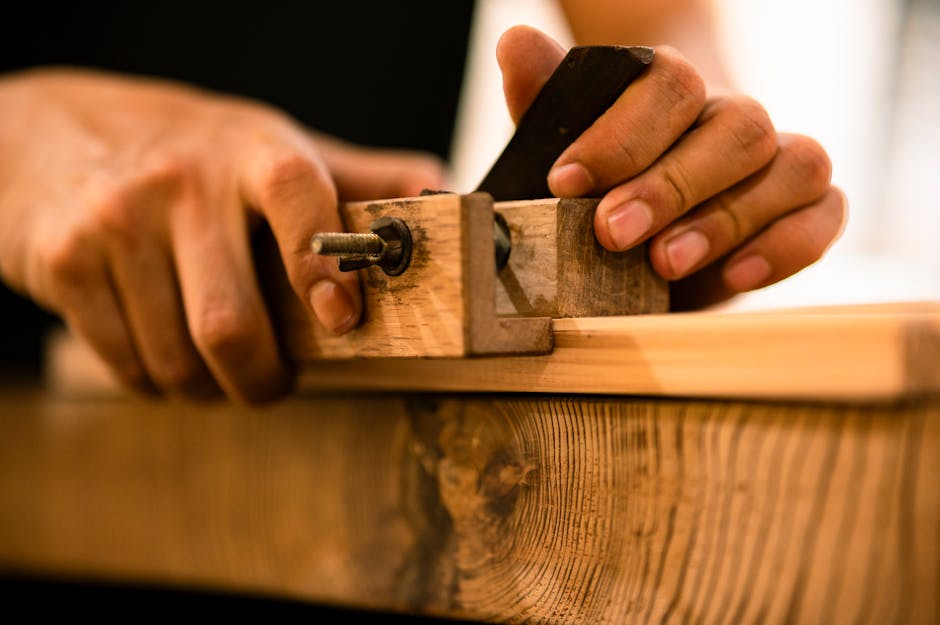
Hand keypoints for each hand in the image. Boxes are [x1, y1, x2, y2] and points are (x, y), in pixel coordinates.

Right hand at [0, 69, 441, 401]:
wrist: (56, 135)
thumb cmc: (191, 154)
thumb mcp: (270, 147)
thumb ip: (355, 178)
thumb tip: (442, 194)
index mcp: (250, 151)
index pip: (296, 195)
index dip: (323, 266)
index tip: (344, 321)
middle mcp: (181, 183)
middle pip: (229, 321)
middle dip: (261, 380)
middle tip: (272, 383)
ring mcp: (116, 222)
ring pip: (178, 358)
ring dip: (207, 388)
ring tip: (217, 368)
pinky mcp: (64, 263)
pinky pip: (125, 364)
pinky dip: (155, 382)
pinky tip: (165, 355)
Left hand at [496, 26, 846, 308]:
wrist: (652, 235)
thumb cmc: (607, 186)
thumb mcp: (565, 151)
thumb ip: (546, 103)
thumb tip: (516, 45)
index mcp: (675, 93)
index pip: (669, 84)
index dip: (620, 135)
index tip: (565, 183)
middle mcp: (734, 118)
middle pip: (737, 124)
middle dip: (670, 185)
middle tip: (611, 234)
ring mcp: (779, 162)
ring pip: (794, 164)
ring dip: (726, 218)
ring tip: (663, 264)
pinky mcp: (809, 209)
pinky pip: (826, 214)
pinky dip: (786, 246)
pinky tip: (734, 277)